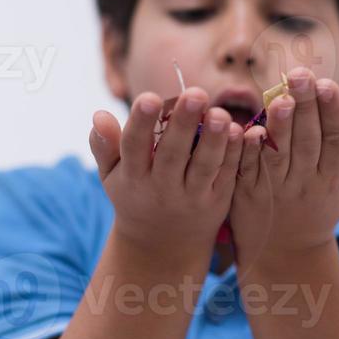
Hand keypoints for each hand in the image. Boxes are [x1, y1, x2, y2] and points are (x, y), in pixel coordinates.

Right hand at [89, 88, 243, 259]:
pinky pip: (227, 175)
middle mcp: (162, 188)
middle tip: (195, 93)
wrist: (163, 245)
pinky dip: (234, 154)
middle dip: (184, 124)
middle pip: (173, 154)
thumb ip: (104, 144)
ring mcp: (192, 197)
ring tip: (220, 113)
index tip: (149, 97)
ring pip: (204, 167)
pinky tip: (240, 131)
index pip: (134, 147)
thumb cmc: (135, 194)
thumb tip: (99, 114)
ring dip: (214, 140)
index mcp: (133, 177)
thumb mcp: (112, 175)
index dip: (141, 123)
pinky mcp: (217, 201)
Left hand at [229, 66, 338, 267]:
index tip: (328, 83)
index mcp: (332, 176)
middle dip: (304, 106)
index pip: (335, 138)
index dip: (332, 111)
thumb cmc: (321, 208)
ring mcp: (277, 189)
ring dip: (280, 126)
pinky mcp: (248, 194)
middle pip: (307, 140)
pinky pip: (250, 170)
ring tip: (281, 98)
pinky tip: (250, 129)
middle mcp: (306, 181)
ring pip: (280, 155)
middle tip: (299, 75)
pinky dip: (250, 151)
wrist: (285, 253)